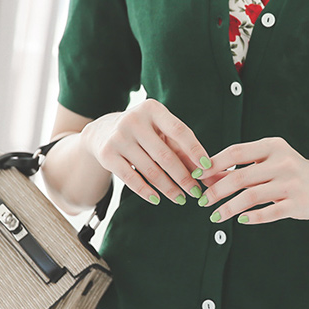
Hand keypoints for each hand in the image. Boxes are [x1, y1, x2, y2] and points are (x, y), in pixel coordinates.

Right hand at [80, 98, 218, 204]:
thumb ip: (182, 147)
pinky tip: (158, 199)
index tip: (207, 168)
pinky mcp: (107, 154)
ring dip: (168, 188)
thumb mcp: (161, 131)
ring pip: (150, 170)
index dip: (195, 150)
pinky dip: (146, 191)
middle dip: (183, 177)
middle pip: (165, 155)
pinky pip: (131, 178)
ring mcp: (118, 137)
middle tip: (196, 192)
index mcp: (152, 109)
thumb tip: (206, 171)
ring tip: (180, 199)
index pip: (179, 130)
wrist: (101, 132)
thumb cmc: (143, 132)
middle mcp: (133, 120)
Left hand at [193, 136, 308, 223]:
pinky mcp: (298, 204)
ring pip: (251, 197)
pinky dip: (251, 217)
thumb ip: (239, 169)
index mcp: (273, 146)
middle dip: (216, 191)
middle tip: (203, 201)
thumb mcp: (267, 164)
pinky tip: (239, 220)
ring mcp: (292, 183)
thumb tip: (206, 177)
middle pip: (240, 177)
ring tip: (214, 216)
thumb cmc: (289, 172)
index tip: (196, 176)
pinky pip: (269, 213)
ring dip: (228, 208)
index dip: (213, 164)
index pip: (236, 152)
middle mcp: (283, 162)